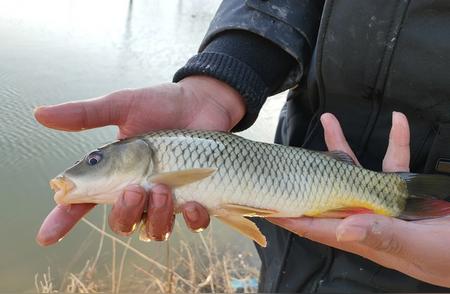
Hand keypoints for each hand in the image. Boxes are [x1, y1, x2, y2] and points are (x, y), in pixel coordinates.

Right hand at [35, 76, 244, 244]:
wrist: (203, 102)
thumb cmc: (162, 104)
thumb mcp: (123, 106)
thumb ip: (87, 114)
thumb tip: (40, 114)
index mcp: (116, 172)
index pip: (84, 201)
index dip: (63, 220)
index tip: (46, 236)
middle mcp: (140, 190)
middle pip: (121, 222)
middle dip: (124, 213)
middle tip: (134, 189)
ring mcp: (168, 198)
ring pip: (154, 230)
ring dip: (156, 217)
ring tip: (163, 190)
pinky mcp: (197, 198)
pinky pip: (192, 225)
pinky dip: (192, 220)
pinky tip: (192, 204)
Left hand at [269, 112, 449, 286]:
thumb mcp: (419, 248)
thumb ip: (384, 236)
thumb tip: (343, 228)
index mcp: (362, 236)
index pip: (315, 225)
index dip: (288, 214)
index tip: (264, 200)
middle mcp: (366, 219)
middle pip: (326, 194)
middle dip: (306, 173)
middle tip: (286, 154)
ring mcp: (384, 205)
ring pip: (356, 173)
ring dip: (343, 148)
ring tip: (330, 120)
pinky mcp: (405, 193)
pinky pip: (395, 165)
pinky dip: (396, 143)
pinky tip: (398, 123)